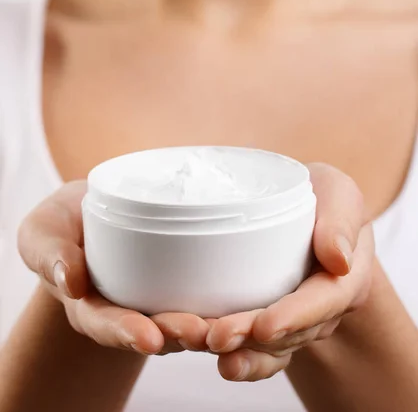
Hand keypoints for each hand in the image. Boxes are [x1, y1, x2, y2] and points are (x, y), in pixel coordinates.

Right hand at [18, 181, 210, 355]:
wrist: (87, 215)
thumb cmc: (61, 225)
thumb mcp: (43, 233)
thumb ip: (49, 253)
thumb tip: (70, 280)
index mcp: (91, 307)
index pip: (107, 326)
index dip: (127, 334)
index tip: (148, 338)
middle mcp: (126, 311)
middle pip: (152, 330)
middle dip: (175, 334)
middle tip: (198, 332)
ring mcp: (153, 300)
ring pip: (181, 321)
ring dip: (203, 327)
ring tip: (225, 326)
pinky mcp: (176, 282)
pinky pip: (197, 295)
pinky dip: (217, 302)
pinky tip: (240, 302)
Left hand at [206, 164, 374, 381]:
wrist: (305, 208)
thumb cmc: (321, 196)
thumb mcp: (338, 193)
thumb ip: (342, 220)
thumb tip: (339, 259)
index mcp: (343, 280)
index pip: (322, 303)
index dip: (294, 318)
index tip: (264, 326)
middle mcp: (320, 311)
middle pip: (288, 334)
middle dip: (251, 340)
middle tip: (217, 337)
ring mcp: (293, 322)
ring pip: (267, 349)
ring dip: (234, 351)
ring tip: (197, 342)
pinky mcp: (266, 323)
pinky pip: (252, 350)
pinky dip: (229, 354)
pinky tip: (199, 348)